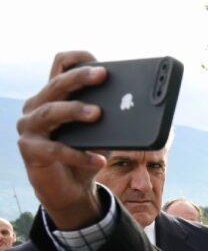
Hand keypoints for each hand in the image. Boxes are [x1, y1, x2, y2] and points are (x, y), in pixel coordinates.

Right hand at [16, 51, 107, 229]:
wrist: (70, 189)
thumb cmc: (86, 153)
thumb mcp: (102, 133)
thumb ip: (111, 117)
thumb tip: (135, 105)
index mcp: (55, 95)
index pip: (60, 66)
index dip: (77, 60)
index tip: (100, 62)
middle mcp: (37, 106)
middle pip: (56, 85)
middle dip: (80, 78)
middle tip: (102, 75)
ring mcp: (29, 127)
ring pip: (50, 112)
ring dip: (75, 110)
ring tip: (98, 114)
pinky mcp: (29, 150)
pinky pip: (55, 150)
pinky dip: (80, 155)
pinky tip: (100, 160)